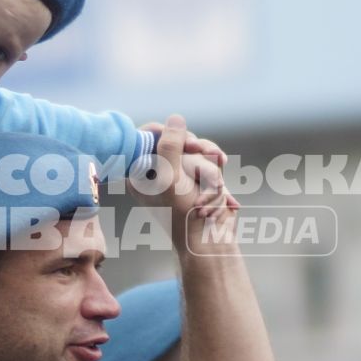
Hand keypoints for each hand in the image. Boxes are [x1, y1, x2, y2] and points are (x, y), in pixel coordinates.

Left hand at [149, 115, 237, 250]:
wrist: (211, 241)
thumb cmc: (185, 216)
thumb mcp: (172, 178)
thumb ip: (170, 146)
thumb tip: (175, 118)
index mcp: (140, 173)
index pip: (147, 136)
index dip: (168, 133)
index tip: (187, 144)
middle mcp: (158, 173)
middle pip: (178, 141)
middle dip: (196, 157)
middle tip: (205, 163)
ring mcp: (180, 176)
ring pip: (198, 151)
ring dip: (210, 171)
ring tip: (213, 189)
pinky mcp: (199, 179)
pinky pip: (210, 163)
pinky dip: (217, 178)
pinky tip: (220, 194)